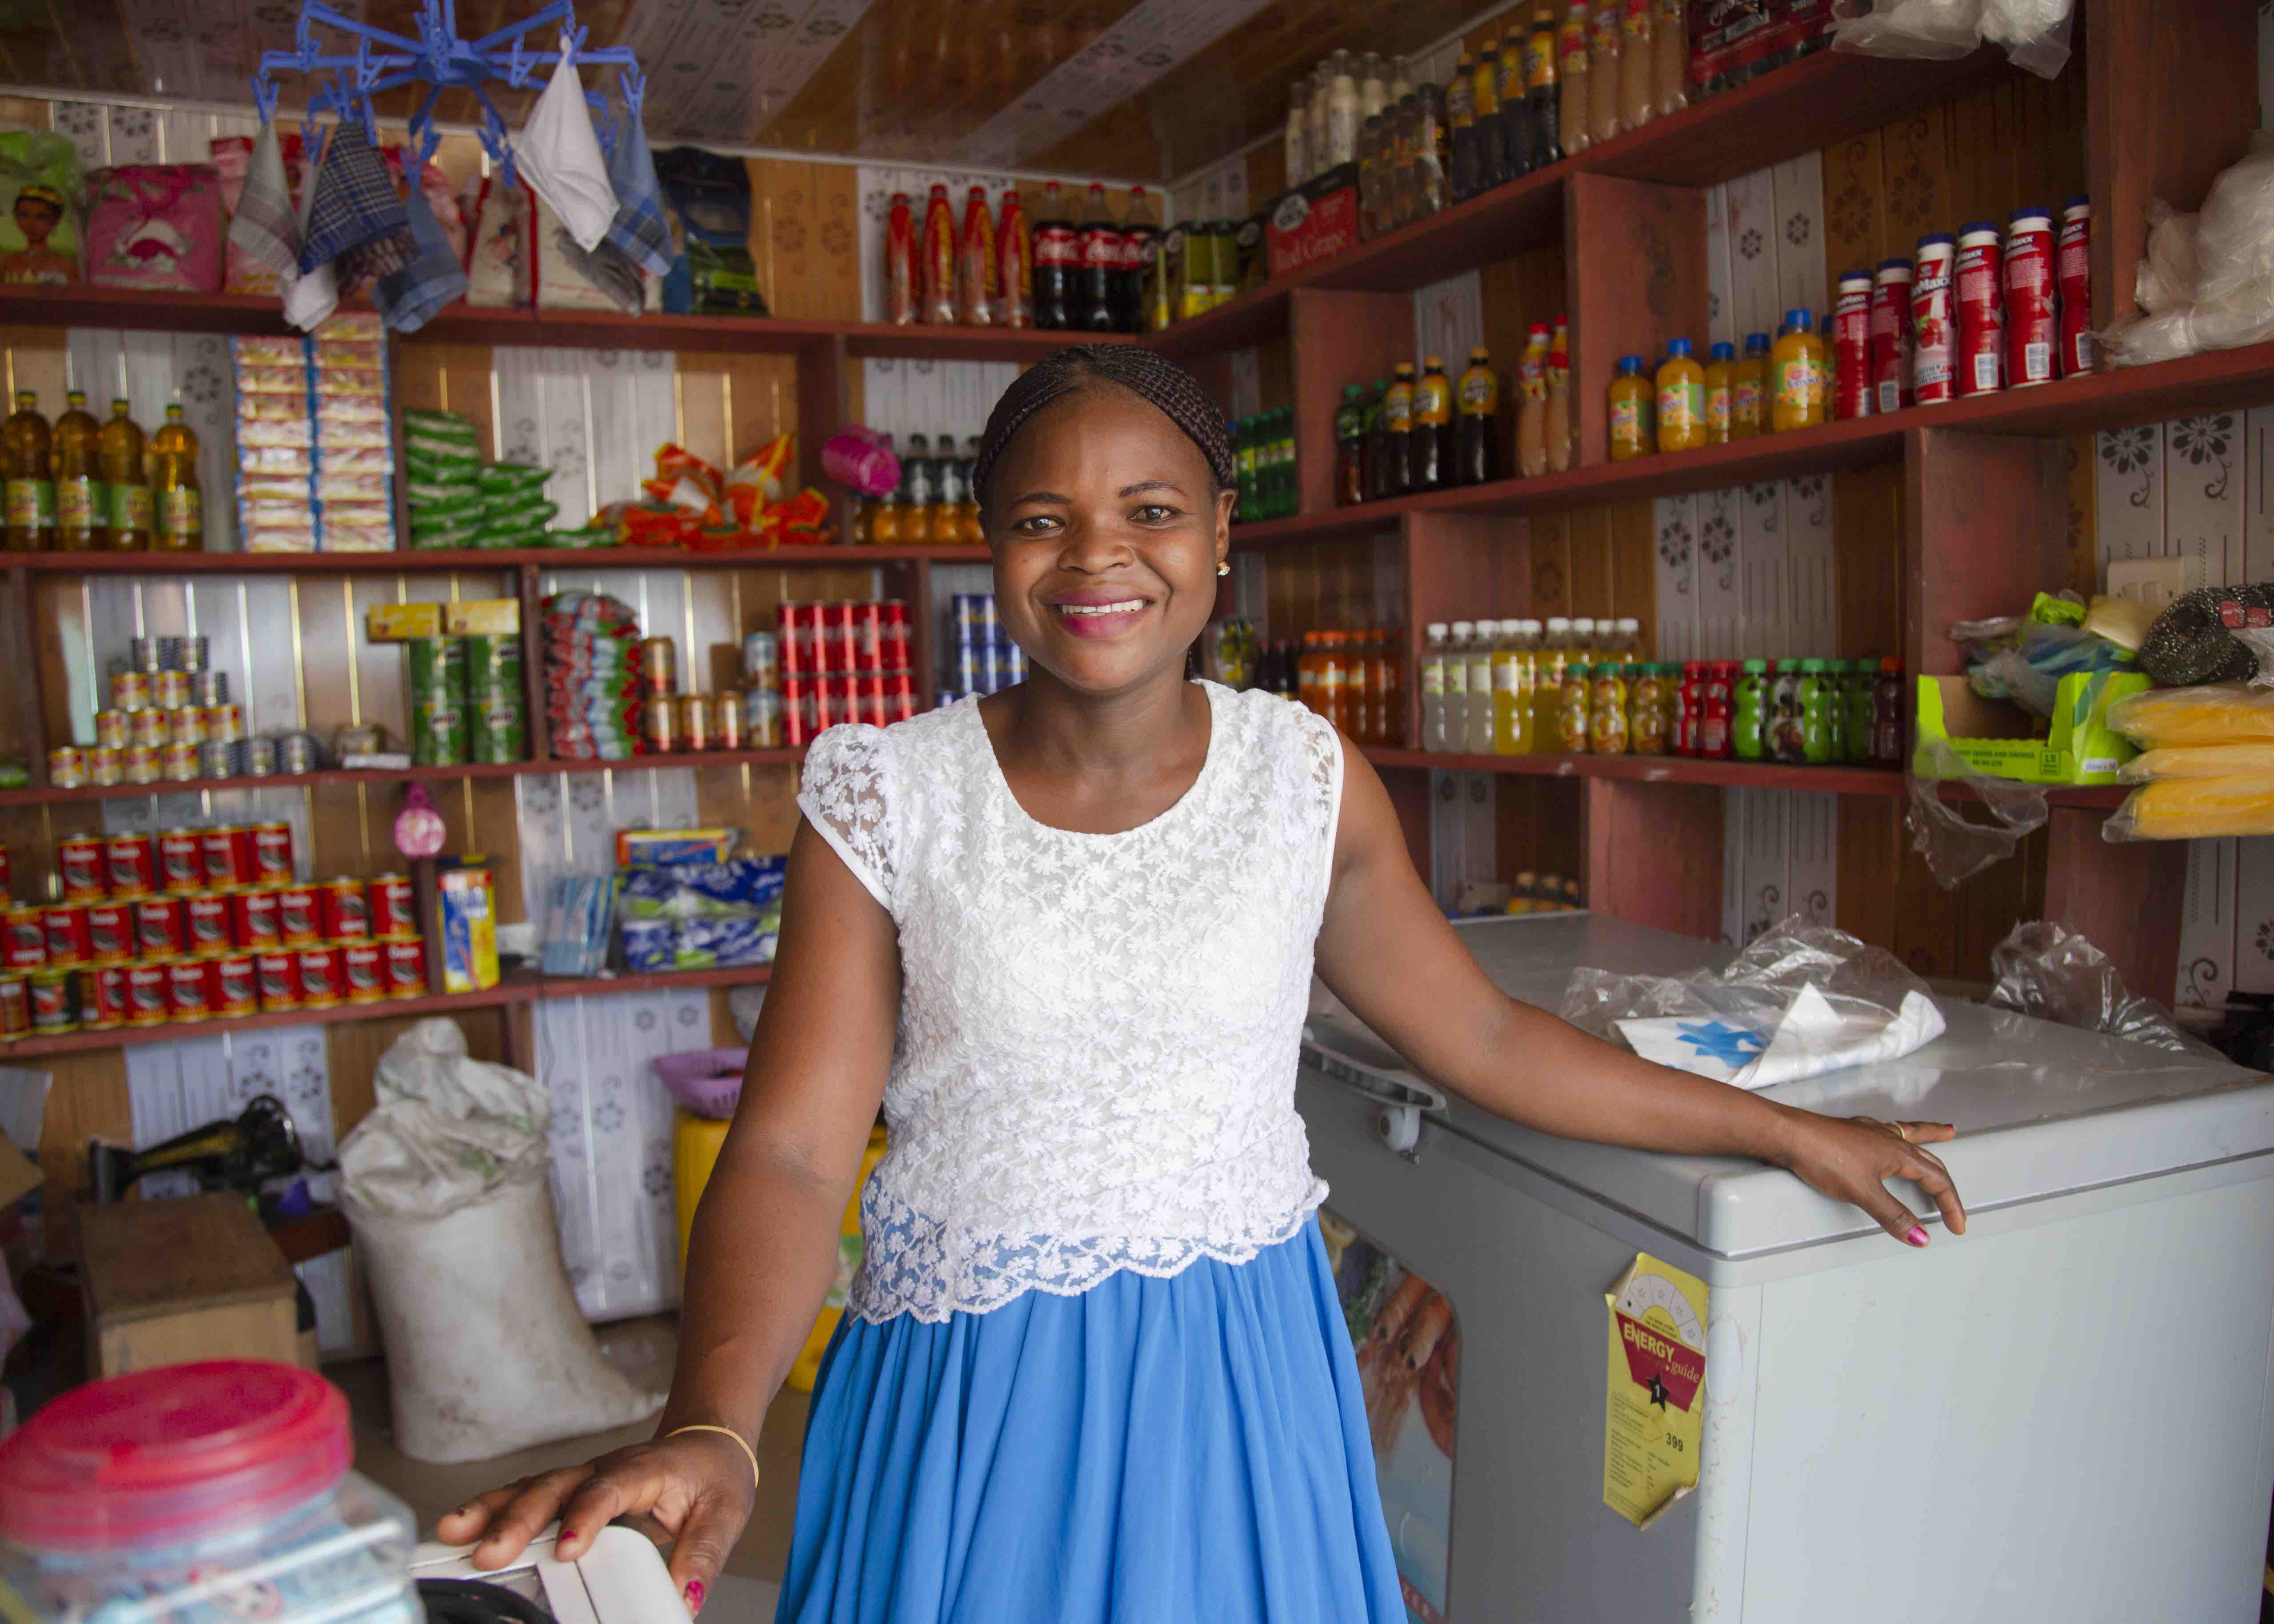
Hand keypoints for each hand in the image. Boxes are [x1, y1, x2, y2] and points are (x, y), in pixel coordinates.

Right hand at [433, 1430, 756, 1615]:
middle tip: (489, 1551)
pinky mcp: (567, 1491)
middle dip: (519, 1519)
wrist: (708, 1443)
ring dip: (492, 1510)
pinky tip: (461, 1527)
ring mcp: (581, 1477)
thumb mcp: (724, 1515)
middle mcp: (604, 1469)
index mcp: (643, 1470)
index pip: (609, 1489)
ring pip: (530, 1488)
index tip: (567, 1548)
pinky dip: (492, 1510)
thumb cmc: (714, 1475)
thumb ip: (702, 1557)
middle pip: (555, 1488)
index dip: (585, 1516)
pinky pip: (524, 1497)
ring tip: (455, 1532)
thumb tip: (683, 1599)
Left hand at [1771, 1110, 1966, 1246]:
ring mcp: (1870, 1133)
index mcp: (1899, 1152)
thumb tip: (1919, 1235)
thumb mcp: (1862, 1192)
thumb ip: (1892, 1215)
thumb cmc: (1821, 1155)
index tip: (1956, 1224)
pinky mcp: (1852, 1132)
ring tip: (1945, 1133)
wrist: (1787, 1134)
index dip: (1950, 1205)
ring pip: (1910, 1135)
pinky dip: (1900, 1133)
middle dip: (1945, 1182)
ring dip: (1930, 1138)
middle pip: (1929, 1160)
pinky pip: (1887, 1131)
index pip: (1937, 1180)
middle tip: (1955, 1201)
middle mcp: (1888, 1138)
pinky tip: (1891, 1134)